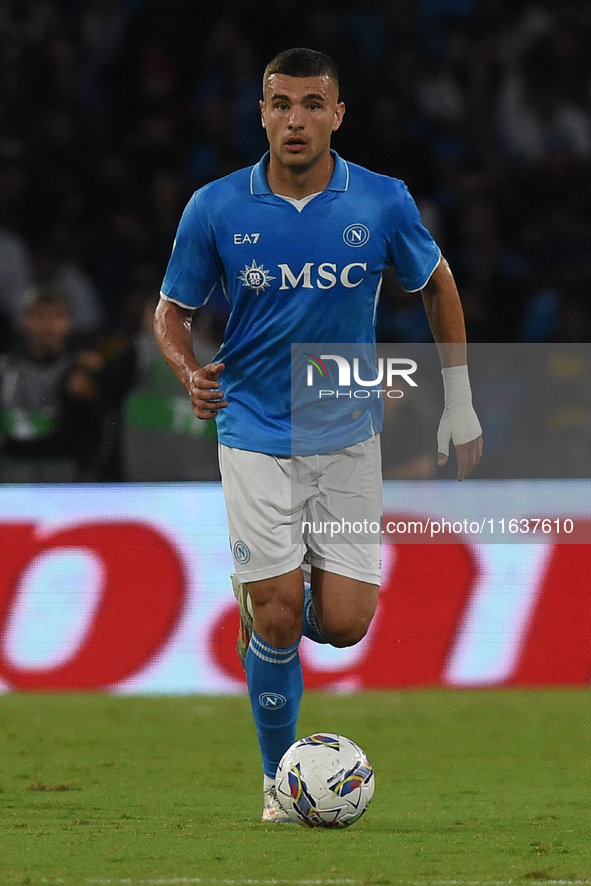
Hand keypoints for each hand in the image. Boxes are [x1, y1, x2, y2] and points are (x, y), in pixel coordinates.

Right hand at [187, 362, 226, 418]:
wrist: (194, 380)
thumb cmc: (204, 374)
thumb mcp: (210, 368)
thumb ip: (216, 367)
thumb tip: (222, 366)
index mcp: (196, 379)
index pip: (200, 383)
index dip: (209, 385)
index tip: (219, 385)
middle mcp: (193, 390)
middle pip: (200, 395)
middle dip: (212, 396)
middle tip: (222, 394)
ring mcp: (194, 399)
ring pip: (201, 405)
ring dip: (213, 406)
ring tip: (225, 404)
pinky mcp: (196, 406)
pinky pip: (199, 414)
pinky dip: (206, 416)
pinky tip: (216, 412)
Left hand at [437, 364, 482, 480]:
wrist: (460, 403)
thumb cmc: (448, 419)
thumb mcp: (442, 435)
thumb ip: (442, 450)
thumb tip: (441, 464)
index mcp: (463, 444)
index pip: (464, 464)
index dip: (462, 472)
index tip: (459, 479)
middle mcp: (472, 442)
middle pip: (472, 461)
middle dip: (468, 470)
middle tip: (462, 475)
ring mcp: (477, 437)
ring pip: (478, 455)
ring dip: (473, 463)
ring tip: (467, 467)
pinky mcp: (478, 433)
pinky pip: (480, 448)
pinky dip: (477, 455)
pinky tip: (473, 455)